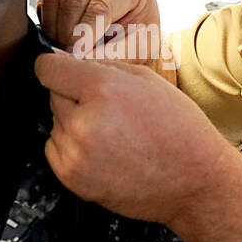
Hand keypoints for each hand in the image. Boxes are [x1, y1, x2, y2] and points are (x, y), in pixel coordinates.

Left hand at [35, 51, 235, 226]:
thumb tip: (69, 60)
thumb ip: (102, 66)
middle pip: (52, 95)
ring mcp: (76, 154)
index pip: (47, 68)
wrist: (193, 181)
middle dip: (74, 96)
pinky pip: (55, 149)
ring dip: (74, 123)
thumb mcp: (147, 79)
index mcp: (103, 89)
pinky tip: (104, 150)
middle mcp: (84, 122)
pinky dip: (72, 147)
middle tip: (109, 109)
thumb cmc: (178, 130)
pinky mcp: (72, 178)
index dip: (56, 66)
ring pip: (55, 123)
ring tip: (112, 133)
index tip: (62, 70)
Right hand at [38, 0, 168, 72]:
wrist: (130, 29)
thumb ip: (112, 54)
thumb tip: (79, 59)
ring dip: (54, 27)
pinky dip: (47, 21)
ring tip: (65, 48)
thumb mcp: (136, 50)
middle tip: (70, 55)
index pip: (101, 5)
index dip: (86, 34)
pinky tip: (59, 36)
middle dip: (68, 31)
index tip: (78, 55)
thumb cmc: (138, 38)